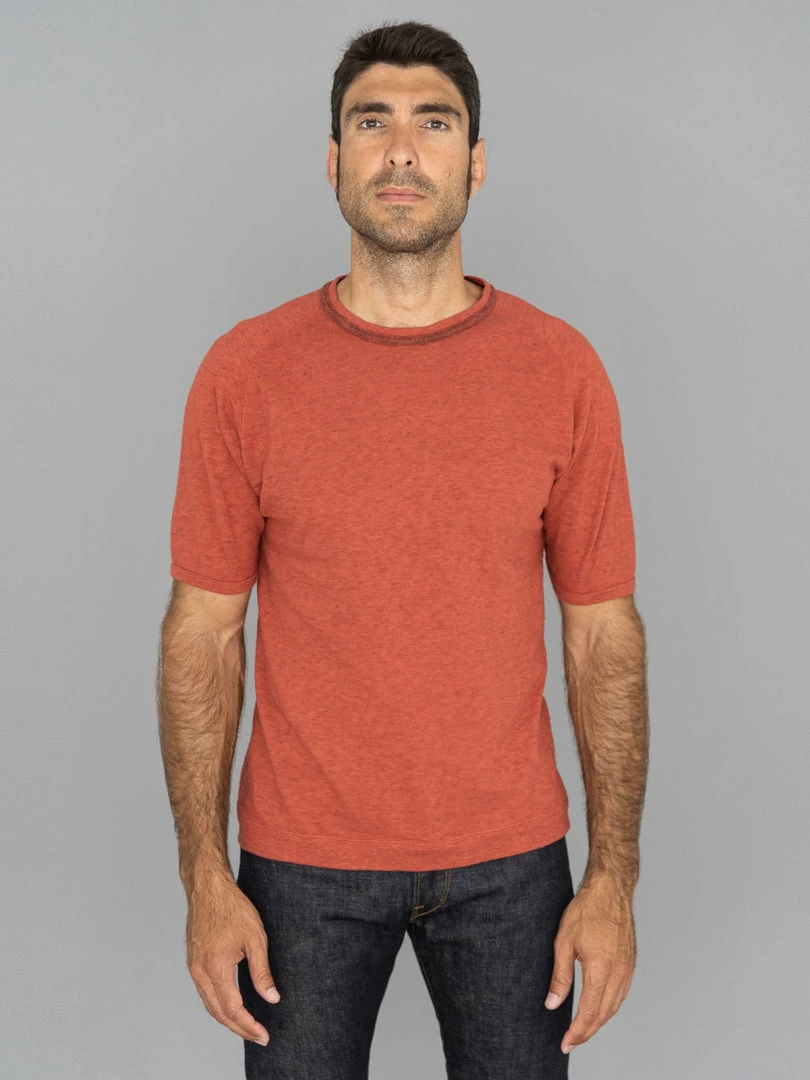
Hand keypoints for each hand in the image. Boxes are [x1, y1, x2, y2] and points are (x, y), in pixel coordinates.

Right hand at [186, 877, 280, 1045]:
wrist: (208, 888)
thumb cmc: (232, 908)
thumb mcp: (255, 938)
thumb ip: (262, 971)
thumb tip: (272, 999)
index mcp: (216, 968)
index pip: (233, 1010)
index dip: (249, 1026)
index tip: (264, 1035)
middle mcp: (200, 972)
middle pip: (219, 1013)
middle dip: (239, 1029)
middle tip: (258, 1037)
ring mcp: (194, 968)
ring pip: (209, 1005)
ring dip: (228, 1020)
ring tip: (247, 1027)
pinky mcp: (193, 962)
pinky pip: (204, 993)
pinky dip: (218, 1005)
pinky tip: (230, 1006)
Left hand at [544, 875, 636, 1053]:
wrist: (611, 890)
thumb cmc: (586, 910)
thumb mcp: (564, 941)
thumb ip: (560, 976)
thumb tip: (552, 1004)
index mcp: (600, 971)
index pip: (588, 1013)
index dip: (577, 1032)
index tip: (566, 1043)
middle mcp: (618, 974)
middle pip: (603, 1015)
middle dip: (587, 1032)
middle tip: (571, 1042)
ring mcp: (627, 969)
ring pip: (614, 1007)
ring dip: (599, 1022)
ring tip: (583, 1030)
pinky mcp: (631, 963)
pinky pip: (621, 995)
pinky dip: (609, 1008)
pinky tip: (600, 1009)